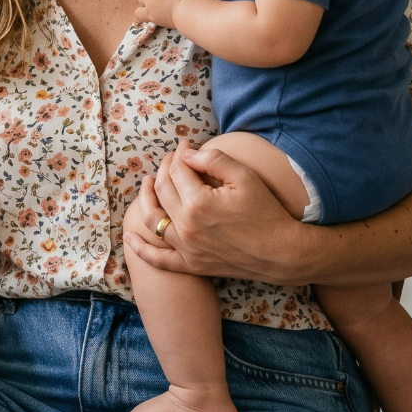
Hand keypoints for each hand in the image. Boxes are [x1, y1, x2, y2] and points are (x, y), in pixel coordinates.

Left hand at [123, 142, 309, 284]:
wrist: (282, 253)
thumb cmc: (267, 212)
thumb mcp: (244, 177)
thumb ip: (213, 159)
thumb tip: (187, 153)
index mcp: (198, 202)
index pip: (177, 170)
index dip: (179, 154)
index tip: (185, 146)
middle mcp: (186, 226)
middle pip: (163, 190)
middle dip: (165, 169)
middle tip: (173, 160)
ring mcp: (186, 248)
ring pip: (154, 219)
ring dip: (146, 199)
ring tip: (148, 184)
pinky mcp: (191, 265)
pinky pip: (158, 260)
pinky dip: (141, 249)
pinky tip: (129, 236)